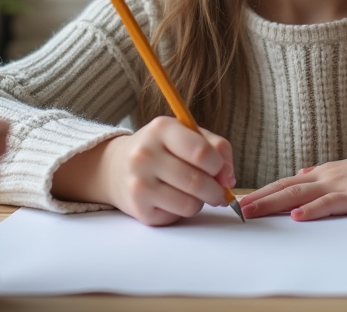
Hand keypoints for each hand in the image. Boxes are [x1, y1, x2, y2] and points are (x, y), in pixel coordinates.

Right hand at [53, 116, 234, 225]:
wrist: (117, 167)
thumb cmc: (162, 149)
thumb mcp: (187, 134)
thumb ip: (216, 148)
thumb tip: (229, 178)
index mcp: (162, 129)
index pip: (202, 152)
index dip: (220, 166)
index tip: (221, 171)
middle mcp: (145, 155)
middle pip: (198, 182)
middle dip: (217, 191)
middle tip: (218, 191)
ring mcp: (139, 184)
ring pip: (190, 204)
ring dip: (201, 202)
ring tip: (193, 192)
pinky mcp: (139, 210)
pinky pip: (177, 216)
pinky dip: (183, 210)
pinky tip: (174, 199)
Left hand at [238, 143, 346, 221]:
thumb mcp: (346, 171)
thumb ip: (323, 175)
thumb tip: (302, 173)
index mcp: (323, 173)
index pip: (286, 183)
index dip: (263, 191)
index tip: (242, 199)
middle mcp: (325, 176)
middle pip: (285, 187)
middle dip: (259, 198)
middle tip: (235, 207)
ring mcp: (339, 185)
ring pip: (299, 194)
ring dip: (273, 203)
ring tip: (252, 211)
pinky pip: (329, 204)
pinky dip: (311, 210)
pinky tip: (296, 216)